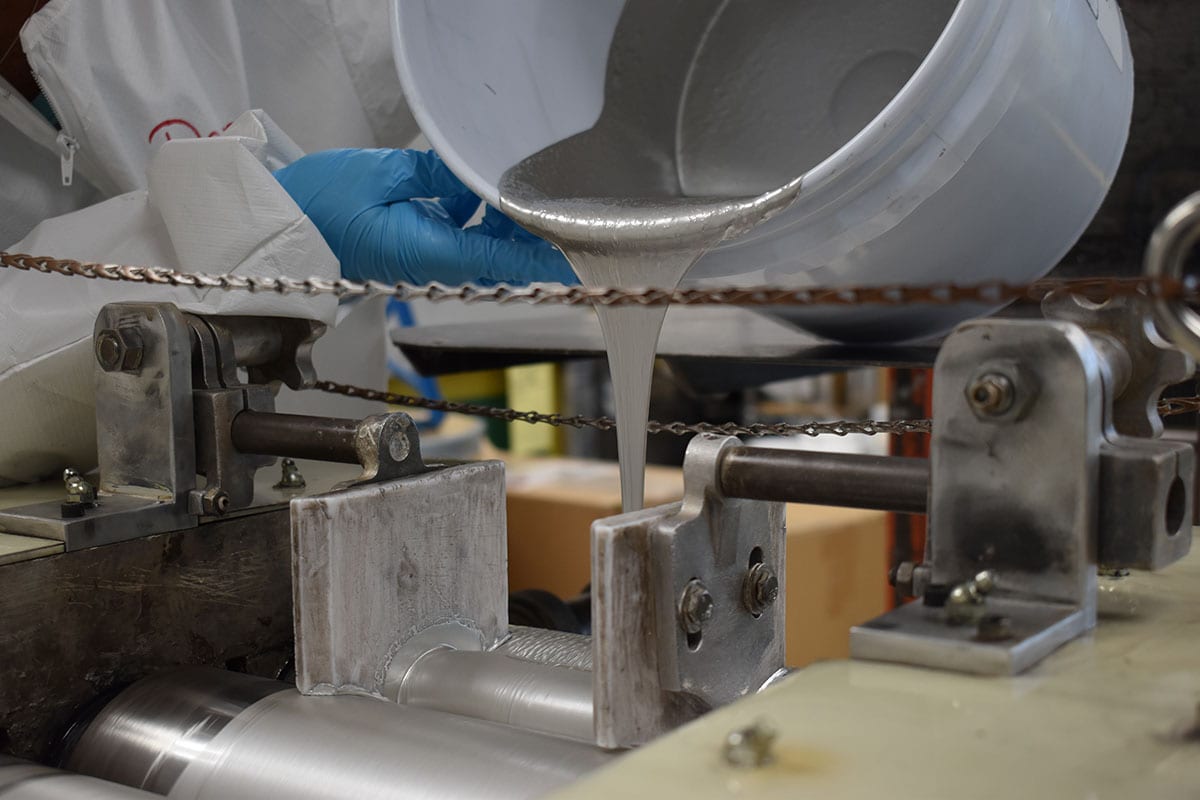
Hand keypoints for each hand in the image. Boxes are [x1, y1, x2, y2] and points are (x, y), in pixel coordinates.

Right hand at [274, 148, 575, 285]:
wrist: (282, 224)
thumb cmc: (321, 201)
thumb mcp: (384, 174)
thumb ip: (438, 175)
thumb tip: (477, 177)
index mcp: (429, 250)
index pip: (502, 260)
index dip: (542, 259)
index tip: (575, 255)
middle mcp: (434, 262)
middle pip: (502, 256)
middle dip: (534, 238)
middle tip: (563, 212)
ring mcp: (427, 257)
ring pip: (486, 248)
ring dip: (509, 226)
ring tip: (531, 198)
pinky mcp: (418, 247)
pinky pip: (463, 238)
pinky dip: (482, 219)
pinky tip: (485, 193)